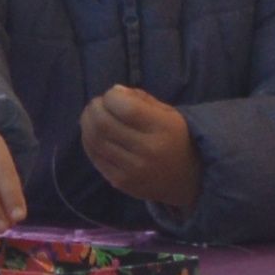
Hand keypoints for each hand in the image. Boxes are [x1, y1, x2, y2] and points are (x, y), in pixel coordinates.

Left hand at [78, 83, 200, 219]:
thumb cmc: (176, 138)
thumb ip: (141, 99)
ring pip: (95, 141)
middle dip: (94, 109)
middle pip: (104, 124)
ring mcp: (132, 170)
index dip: (111, 97)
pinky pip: (95, 158)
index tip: (112, 94)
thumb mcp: (168, 112)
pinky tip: (92, 133)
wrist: (188, 178)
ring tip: (90, 116)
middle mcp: (147, 150)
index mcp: (163, 128)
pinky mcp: (121, 182)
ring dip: (86, 124)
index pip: (126, 108)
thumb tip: (113, 92)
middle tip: (96, 104)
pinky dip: (88, 142)